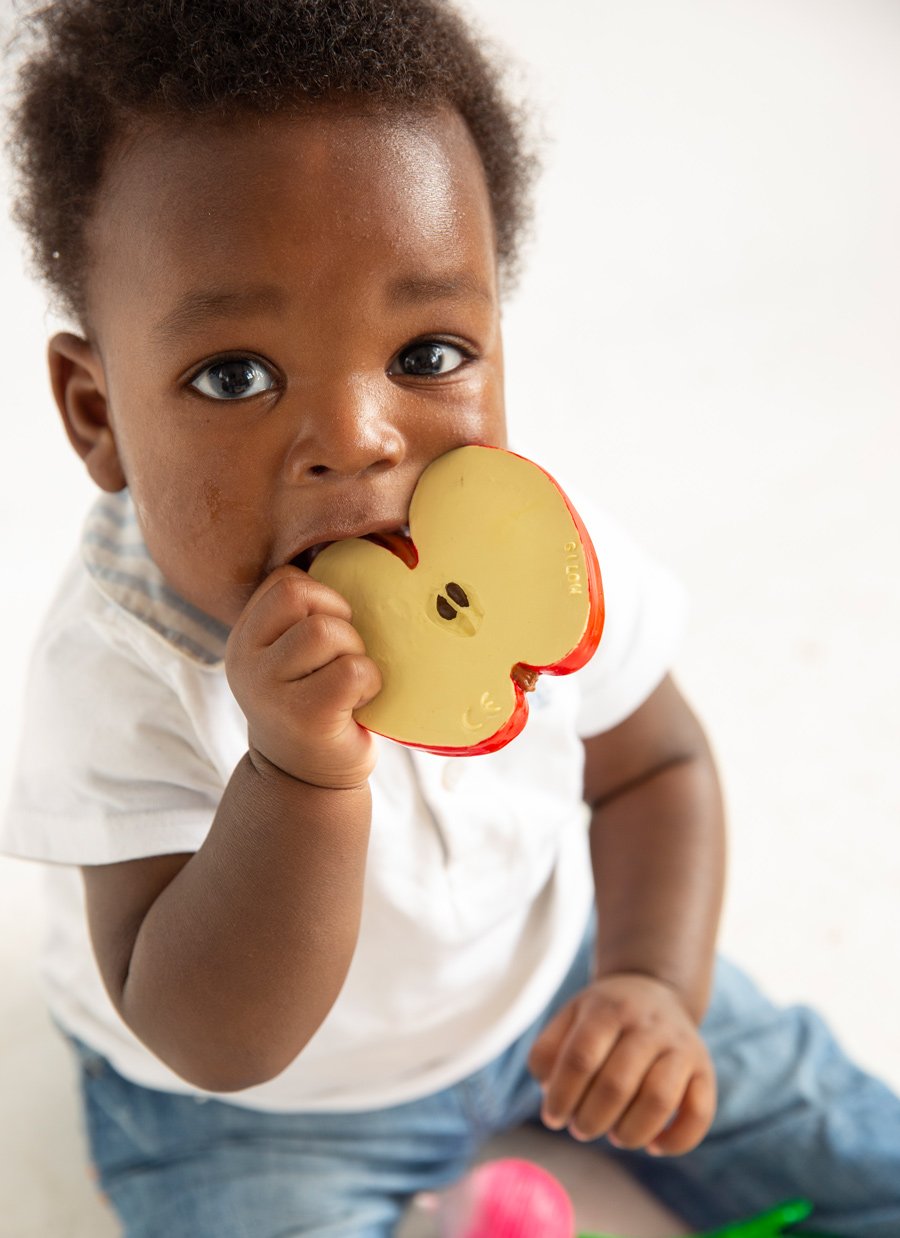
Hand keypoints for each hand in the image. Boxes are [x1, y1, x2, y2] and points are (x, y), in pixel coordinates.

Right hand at [225, 565, 381, 788]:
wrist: (308, 782)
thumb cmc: (318, 705)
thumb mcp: (296, 658)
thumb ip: (308, 618)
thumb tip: (384, 550)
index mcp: (245, 637)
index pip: (284, 581)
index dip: (322, 596)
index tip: (333, 629)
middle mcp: (245, 660)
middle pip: (302, 596)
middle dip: (340, 620)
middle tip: (345, 657)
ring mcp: (268, 689)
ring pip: (327, 631)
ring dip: (356, 653)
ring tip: (351, 683)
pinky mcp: (302, 715)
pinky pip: (352, 670)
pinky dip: (370, 681)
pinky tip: (360, 702)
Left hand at [527, 971, 715, 1154]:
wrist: (655, 989)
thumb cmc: (603, 1015)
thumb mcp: (569, 1015)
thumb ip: (548, 1051)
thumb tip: (549, 1093)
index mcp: (608, 1009)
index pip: (580, 1058)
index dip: (562, 1096)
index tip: (553, 1117)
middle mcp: (648, 1024)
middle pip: (616, 1084)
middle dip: (590, 1120)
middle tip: (580, 1128)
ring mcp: (681, 1046)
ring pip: (658, 1101)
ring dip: (629, 1133)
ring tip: (613, 1135)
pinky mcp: (705, 1069)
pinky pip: (700, 1114)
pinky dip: (676, 1141)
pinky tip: (654, 1145)